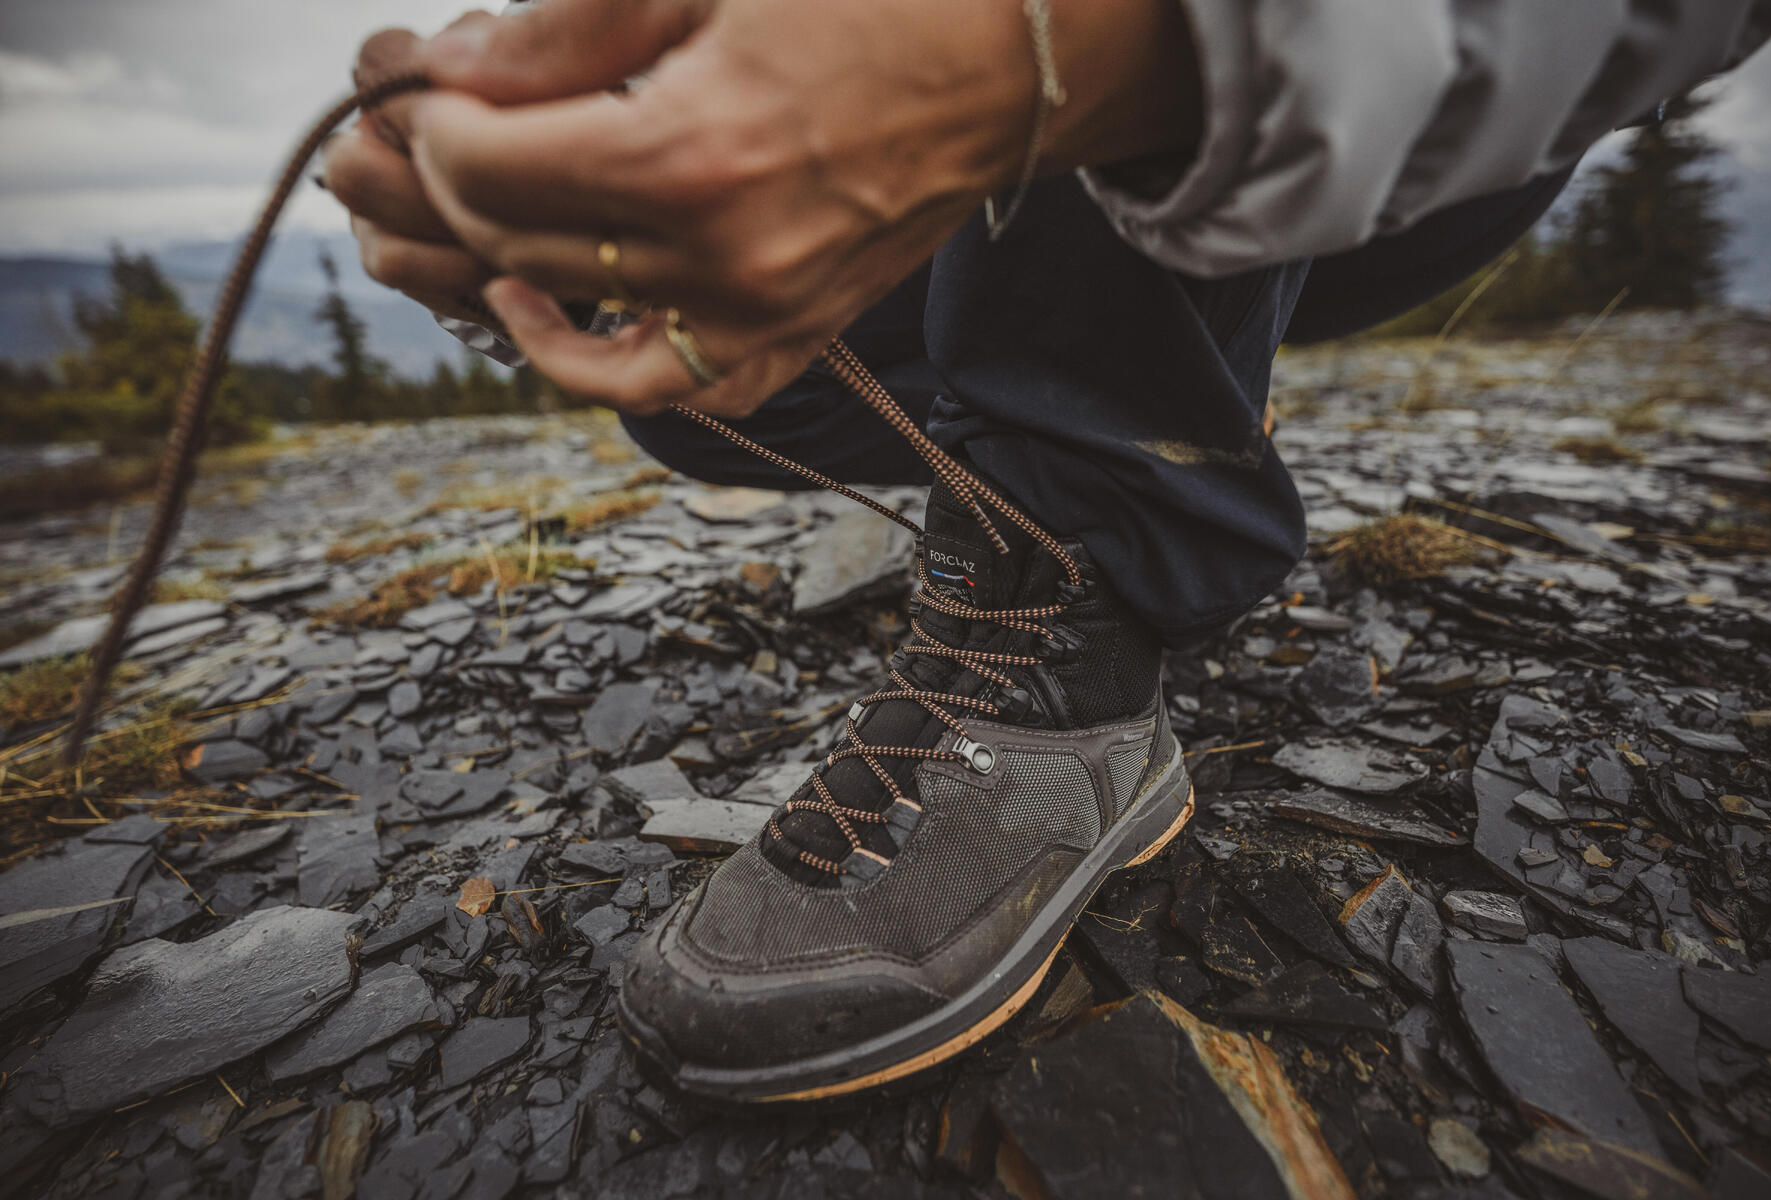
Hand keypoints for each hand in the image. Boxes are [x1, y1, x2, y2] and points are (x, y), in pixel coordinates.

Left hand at [331, 0, 1201, 416]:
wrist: (1013, 56)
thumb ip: (568, 30)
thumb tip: (452, 77)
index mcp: (694, 154)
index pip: (488, 169)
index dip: (432, 124)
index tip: (428, 87)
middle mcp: (727, 261)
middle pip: (516, 243)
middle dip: (449, 183)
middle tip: (436, 133)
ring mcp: (767, 316)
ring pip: (577, 335)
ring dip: (502, 275)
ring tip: (478, 227)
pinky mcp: (797, 336)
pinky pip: (679, 392)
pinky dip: (601, 368)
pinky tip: (558, 308)